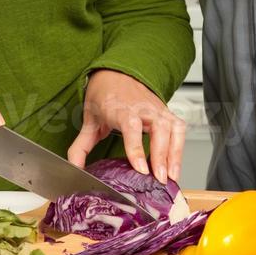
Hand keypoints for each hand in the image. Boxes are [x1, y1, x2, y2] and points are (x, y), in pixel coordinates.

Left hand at [67, 69, 185, 183]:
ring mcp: (157, 108)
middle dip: (161, 154)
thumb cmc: (104, 97)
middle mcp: (142, 107)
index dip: (137, 148)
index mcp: (120, 108)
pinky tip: (175, 166)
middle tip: (160, 179)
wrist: (115, 74)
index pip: (131, 126)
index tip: (142, 169)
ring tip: (171, 177)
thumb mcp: (88, 121)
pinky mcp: (166, 112)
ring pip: (173, 128)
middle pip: (158, 128)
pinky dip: (180, 148)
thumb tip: (75, 170)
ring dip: (175, 153)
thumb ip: (80, 147)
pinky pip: (179, 129)